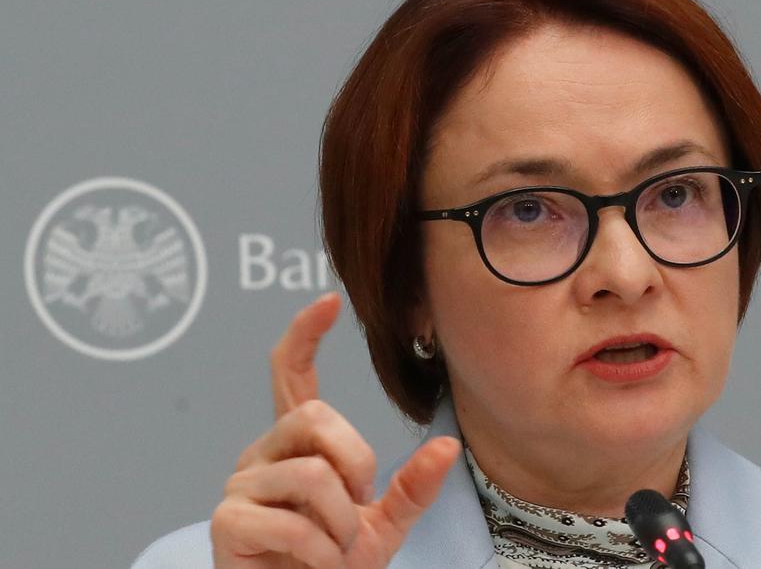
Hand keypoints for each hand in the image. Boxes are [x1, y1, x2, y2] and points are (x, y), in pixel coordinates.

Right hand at [211, 292, 460, 568]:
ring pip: (311, 474)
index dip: (304, 336)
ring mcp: (240, 487)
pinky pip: (292, 522)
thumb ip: (413, 487)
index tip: (328, 302)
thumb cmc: (333, 567)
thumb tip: (447, 446)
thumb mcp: (384, 525)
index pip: (290, 375)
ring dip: (341, 523)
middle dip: (356, 462)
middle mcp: (262, 456)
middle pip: (315, 415)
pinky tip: (317, 563)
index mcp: (297, 447)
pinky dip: (321, 552)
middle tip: (357, 506)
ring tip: (335, 548)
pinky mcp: (227, 524)